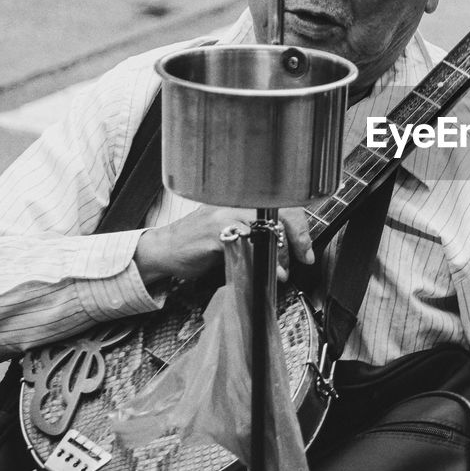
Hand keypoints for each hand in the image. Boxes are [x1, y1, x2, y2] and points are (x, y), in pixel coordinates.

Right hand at [134, 206, 314, 287]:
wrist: (164, 250)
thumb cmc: (197, 243)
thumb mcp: (232, 232)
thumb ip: (258, 234)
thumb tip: (287, 247)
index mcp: (241, 199)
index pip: (283, 203)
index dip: (301, 226)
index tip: (305, 247)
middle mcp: (234, 202)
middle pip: (281, 212)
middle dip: (297, 239)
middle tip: (303, 257)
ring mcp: (225, 215)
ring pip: (267, 228)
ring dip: (280, 254)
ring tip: (280, 269)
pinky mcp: (215, 232)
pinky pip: (248, 243)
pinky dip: (261, 260)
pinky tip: (265, 271)